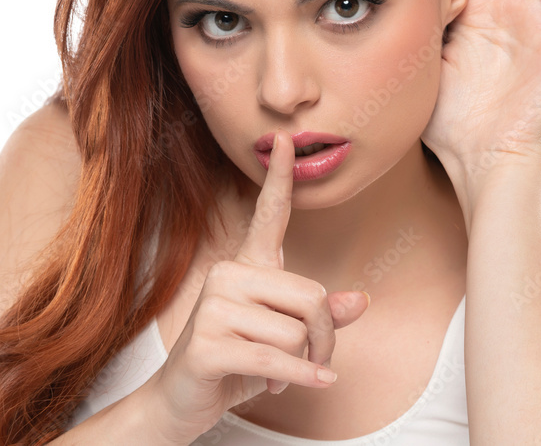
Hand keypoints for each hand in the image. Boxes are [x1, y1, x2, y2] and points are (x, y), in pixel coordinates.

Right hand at [147, 130, 369, 441]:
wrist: (180, 402)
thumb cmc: (236, 364)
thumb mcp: (286, 338)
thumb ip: (320, 317)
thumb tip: (359, 301)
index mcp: (246, 266)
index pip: (268, 215)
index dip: (280, 178)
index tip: (284, 138)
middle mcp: (227, 276)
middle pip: (311, 297)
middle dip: (322, 339)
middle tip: (310, 361)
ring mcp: (212, 307)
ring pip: (295, 333)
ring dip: (299, 366)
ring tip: (275, 374)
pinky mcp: (205, 344)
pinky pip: (274, 358)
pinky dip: (297, 379)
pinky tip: (295, 388)